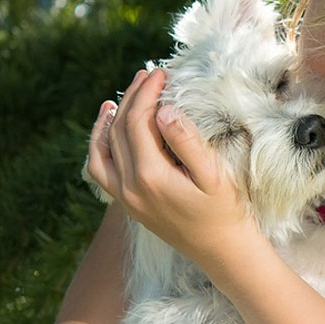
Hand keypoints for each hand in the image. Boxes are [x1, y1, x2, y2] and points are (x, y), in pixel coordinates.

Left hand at [85, 68, 259, 262]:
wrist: (221, 250)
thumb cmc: (225, 211)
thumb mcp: (214, 175)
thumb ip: (187, 141)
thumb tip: (164, 110)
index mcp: (151, 176)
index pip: (138, 121)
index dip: (147, 93)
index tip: (162, 73)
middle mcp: (129, 187)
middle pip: (120, 129)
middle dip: (133, 98)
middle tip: (150, 75)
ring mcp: (124, 197)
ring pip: (104, 148)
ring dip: (112, 118)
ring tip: (127, 94)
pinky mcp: (127, 203)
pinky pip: (100, 169)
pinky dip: (99, 144)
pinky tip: (108, 126)